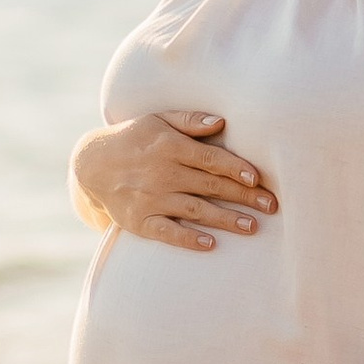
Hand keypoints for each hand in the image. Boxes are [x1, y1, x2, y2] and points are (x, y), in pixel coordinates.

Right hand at [73, 108, 275, 250]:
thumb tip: (221, 121)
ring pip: (195, 210)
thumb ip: (190, 120)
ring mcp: (151, 198)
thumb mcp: (157, 120)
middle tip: (271, 206)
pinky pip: (168, 232)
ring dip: (225, 219)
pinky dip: (188, 238)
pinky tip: (210, 243)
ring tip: (252, 226)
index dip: (235, 168)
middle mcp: (162, 172)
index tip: (258, 178)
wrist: (92, 166)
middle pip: (210, 185)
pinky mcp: (140, 221)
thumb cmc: (134, 138)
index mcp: (169, 146)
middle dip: (243, 196)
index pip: (210, 158)